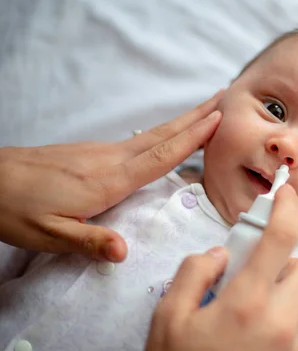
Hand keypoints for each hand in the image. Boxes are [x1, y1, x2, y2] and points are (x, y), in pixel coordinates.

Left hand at [0, 91, 222, 261]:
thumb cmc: (14, 207)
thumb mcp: (49, 235)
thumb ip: (89, 242)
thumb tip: (124, 253)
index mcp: (108, 180)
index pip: (160, 155)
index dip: (193, 137)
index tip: (219, 118)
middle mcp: (110, 159)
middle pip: (163, 134)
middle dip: (196, 116)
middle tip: (223, 97)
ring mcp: (100, 152)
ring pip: (152, 134)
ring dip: (182, 122)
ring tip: (205, 112)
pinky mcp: (91, 153)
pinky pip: (138, 140)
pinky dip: (162, 133)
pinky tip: (166, 136)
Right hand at [144, 185, 297, 350]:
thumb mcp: (167, 319)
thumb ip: (193, 274)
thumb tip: (220, 253)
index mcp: (246, 303)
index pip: (280, 239)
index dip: (287, 207)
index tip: (286, 192)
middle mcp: (278, 322)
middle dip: (284, 260)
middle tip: (253, 271)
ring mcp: (291, 346)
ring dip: (286, 291)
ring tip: (251, 307)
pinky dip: (288, 318)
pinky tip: (258, 331)